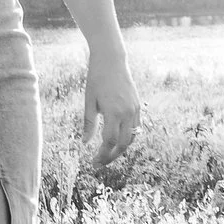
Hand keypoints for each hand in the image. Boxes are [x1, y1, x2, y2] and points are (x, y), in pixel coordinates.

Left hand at [81, 49, 139, 169]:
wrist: (112, 60)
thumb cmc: (96, 79)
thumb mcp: (89, 101)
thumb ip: (89, 123)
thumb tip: (85, 143)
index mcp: (114, 112)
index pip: (110, 141)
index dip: (102, 155)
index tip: (93, 162)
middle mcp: (128, 113)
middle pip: (123, 144)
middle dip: (112, 156)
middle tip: (99, 163)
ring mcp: (135, 109)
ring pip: (132, 137)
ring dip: (121, 148)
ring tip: (107, 154)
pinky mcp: (137, 106)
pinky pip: (136, 128)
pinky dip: (128, 138)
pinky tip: (117, 141)